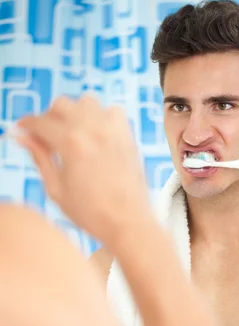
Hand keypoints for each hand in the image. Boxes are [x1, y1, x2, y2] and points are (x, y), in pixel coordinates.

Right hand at [17, 95, 150, 243]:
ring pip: (87, 102)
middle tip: (46, 137)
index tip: (22, 130)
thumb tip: (22, 137)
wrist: (128, 223)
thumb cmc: (93, 214)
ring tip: (72, 134)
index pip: (40, 122)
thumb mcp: (56, 189)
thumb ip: (40, 158)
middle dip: (49, 117)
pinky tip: (96, 136)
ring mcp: (114, 131)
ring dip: (76, 112)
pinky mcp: (128, 137)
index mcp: (71, 143)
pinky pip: (113, 111)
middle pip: (61, 104)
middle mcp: (93, 130)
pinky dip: (101, 116)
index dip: (27, 125)